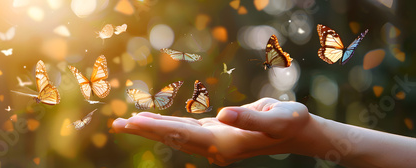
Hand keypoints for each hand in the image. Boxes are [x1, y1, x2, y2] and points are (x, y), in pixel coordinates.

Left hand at [112, 98, 311, 165]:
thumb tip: (223, 115)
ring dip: (152, 130)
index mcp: (225, 142)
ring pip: (177, 136)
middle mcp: (215, 146)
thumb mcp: (276, 117)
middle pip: (173, 138)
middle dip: (145, 131)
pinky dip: (168, 126)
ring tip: (128, 123)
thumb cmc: (291, 122)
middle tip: (117, 124)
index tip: (133, 122)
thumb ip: (249, 118)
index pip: (184, 134)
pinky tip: (156, 123)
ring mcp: (215, 143)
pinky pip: (186, 131)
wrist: (299, 132)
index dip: (158, 128)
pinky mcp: (217, 135)